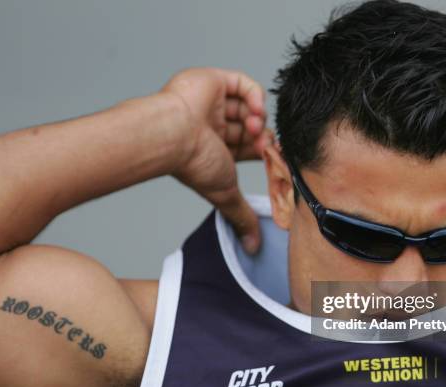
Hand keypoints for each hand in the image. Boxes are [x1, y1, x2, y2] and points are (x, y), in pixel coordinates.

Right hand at [161, 67, 272, 253]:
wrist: (173, 134)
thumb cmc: (193, 163)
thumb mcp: (227, 194)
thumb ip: (241, 217)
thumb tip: (252, 247)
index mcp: (216, 147)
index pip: (250, 146)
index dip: (265, 151)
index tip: (272, 157)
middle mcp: (215, 124)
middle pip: (252, 125)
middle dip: (262, 136)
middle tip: (264, 145)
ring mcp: (214, 101)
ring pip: (249, 104)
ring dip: (258, 117)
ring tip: (254, 128)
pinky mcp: (214, 81)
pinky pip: (244, 83)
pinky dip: (256, 96)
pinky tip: (255, 110)